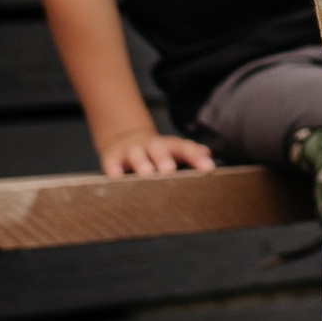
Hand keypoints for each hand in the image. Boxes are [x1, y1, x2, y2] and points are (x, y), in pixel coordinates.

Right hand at [97, 129, 215, 176]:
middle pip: (159, 148)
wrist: (126, 141)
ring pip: (136, 155)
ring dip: (142, 163)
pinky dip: (114, 171)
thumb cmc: (158, 156)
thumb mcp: (175, 153)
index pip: (186, 148)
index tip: (208, 169)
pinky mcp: (113, 160)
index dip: (197, 157)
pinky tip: (117, 179)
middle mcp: (151, 146)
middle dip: (164, 158)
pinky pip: (113, 165)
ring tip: (146, 174)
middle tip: (170, 170)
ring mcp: (131, 152)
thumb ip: (192, 155)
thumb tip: (208, 154)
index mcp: (171, 146)